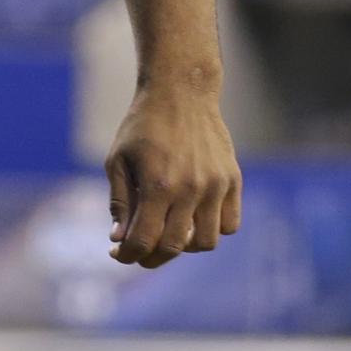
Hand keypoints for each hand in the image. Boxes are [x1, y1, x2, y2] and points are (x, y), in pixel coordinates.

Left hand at [104, 86, 240, 266]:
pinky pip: (230, 224)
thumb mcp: (118, 160)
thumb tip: (119, 239)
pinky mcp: (233, 180)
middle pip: (174, 248)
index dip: (128, 255)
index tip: (118, 253)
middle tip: (140, 252)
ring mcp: (215, 186)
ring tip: (170, 233)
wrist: (182, 92)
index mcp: (157, 185)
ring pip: (206, 242)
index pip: (144, 240)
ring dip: (185, 246)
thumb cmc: (143, 126)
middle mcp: (189, 189)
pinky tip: (194, 219)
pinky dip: (213, 229)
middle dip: (151, 258)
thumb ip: (120, 202)